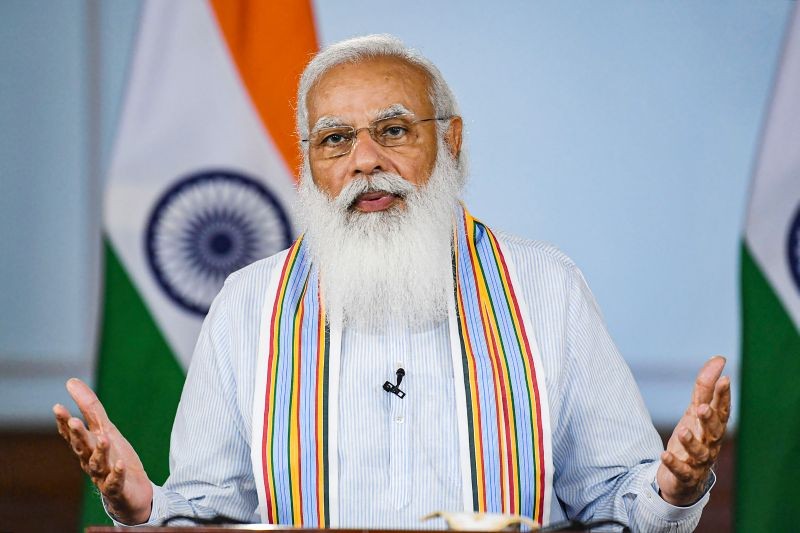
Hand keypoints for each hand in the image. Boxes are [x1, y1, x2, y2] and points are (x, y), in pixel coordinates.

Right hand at [53, 378, 152, 524]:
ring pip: (98, 463)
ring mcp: (104, 475)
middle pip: (82, 447)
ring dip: (100, 451)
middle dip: (78, 435)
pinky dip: (117, 473)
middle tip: (73, 421)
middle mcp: (91, 461)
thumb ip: (90, 407)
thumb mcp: (105, 429)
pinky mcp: (118, 488)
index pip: (72, 434)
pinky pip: (115, 481)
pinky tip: (120, 464)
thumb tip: (70, 381)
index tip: (57, 407)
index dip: (64, 422)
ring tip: (104, 437)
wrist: (132, 492)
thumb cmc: (114, 458)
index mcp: (87, 447)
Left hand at [656, 356, 729, 505]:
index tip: (725, 379)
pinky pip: (681, 471)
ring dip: (691, 441)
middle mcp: (710, 444)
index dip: (723, 396)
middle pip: (714, 431)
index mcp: (713, 427)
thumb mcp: (695, 412)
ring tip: (682, 431)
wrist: (683, 478)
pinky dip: (673, 463)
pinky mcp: (684, 475)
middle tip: (702, 407)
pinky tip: (664, 455)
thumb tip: (718, 359)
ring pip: (699, 452)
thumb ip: (705, 387)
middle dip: (710, 419)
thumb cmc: (694, 438)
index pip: (722, 410)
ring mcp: (698, 461)